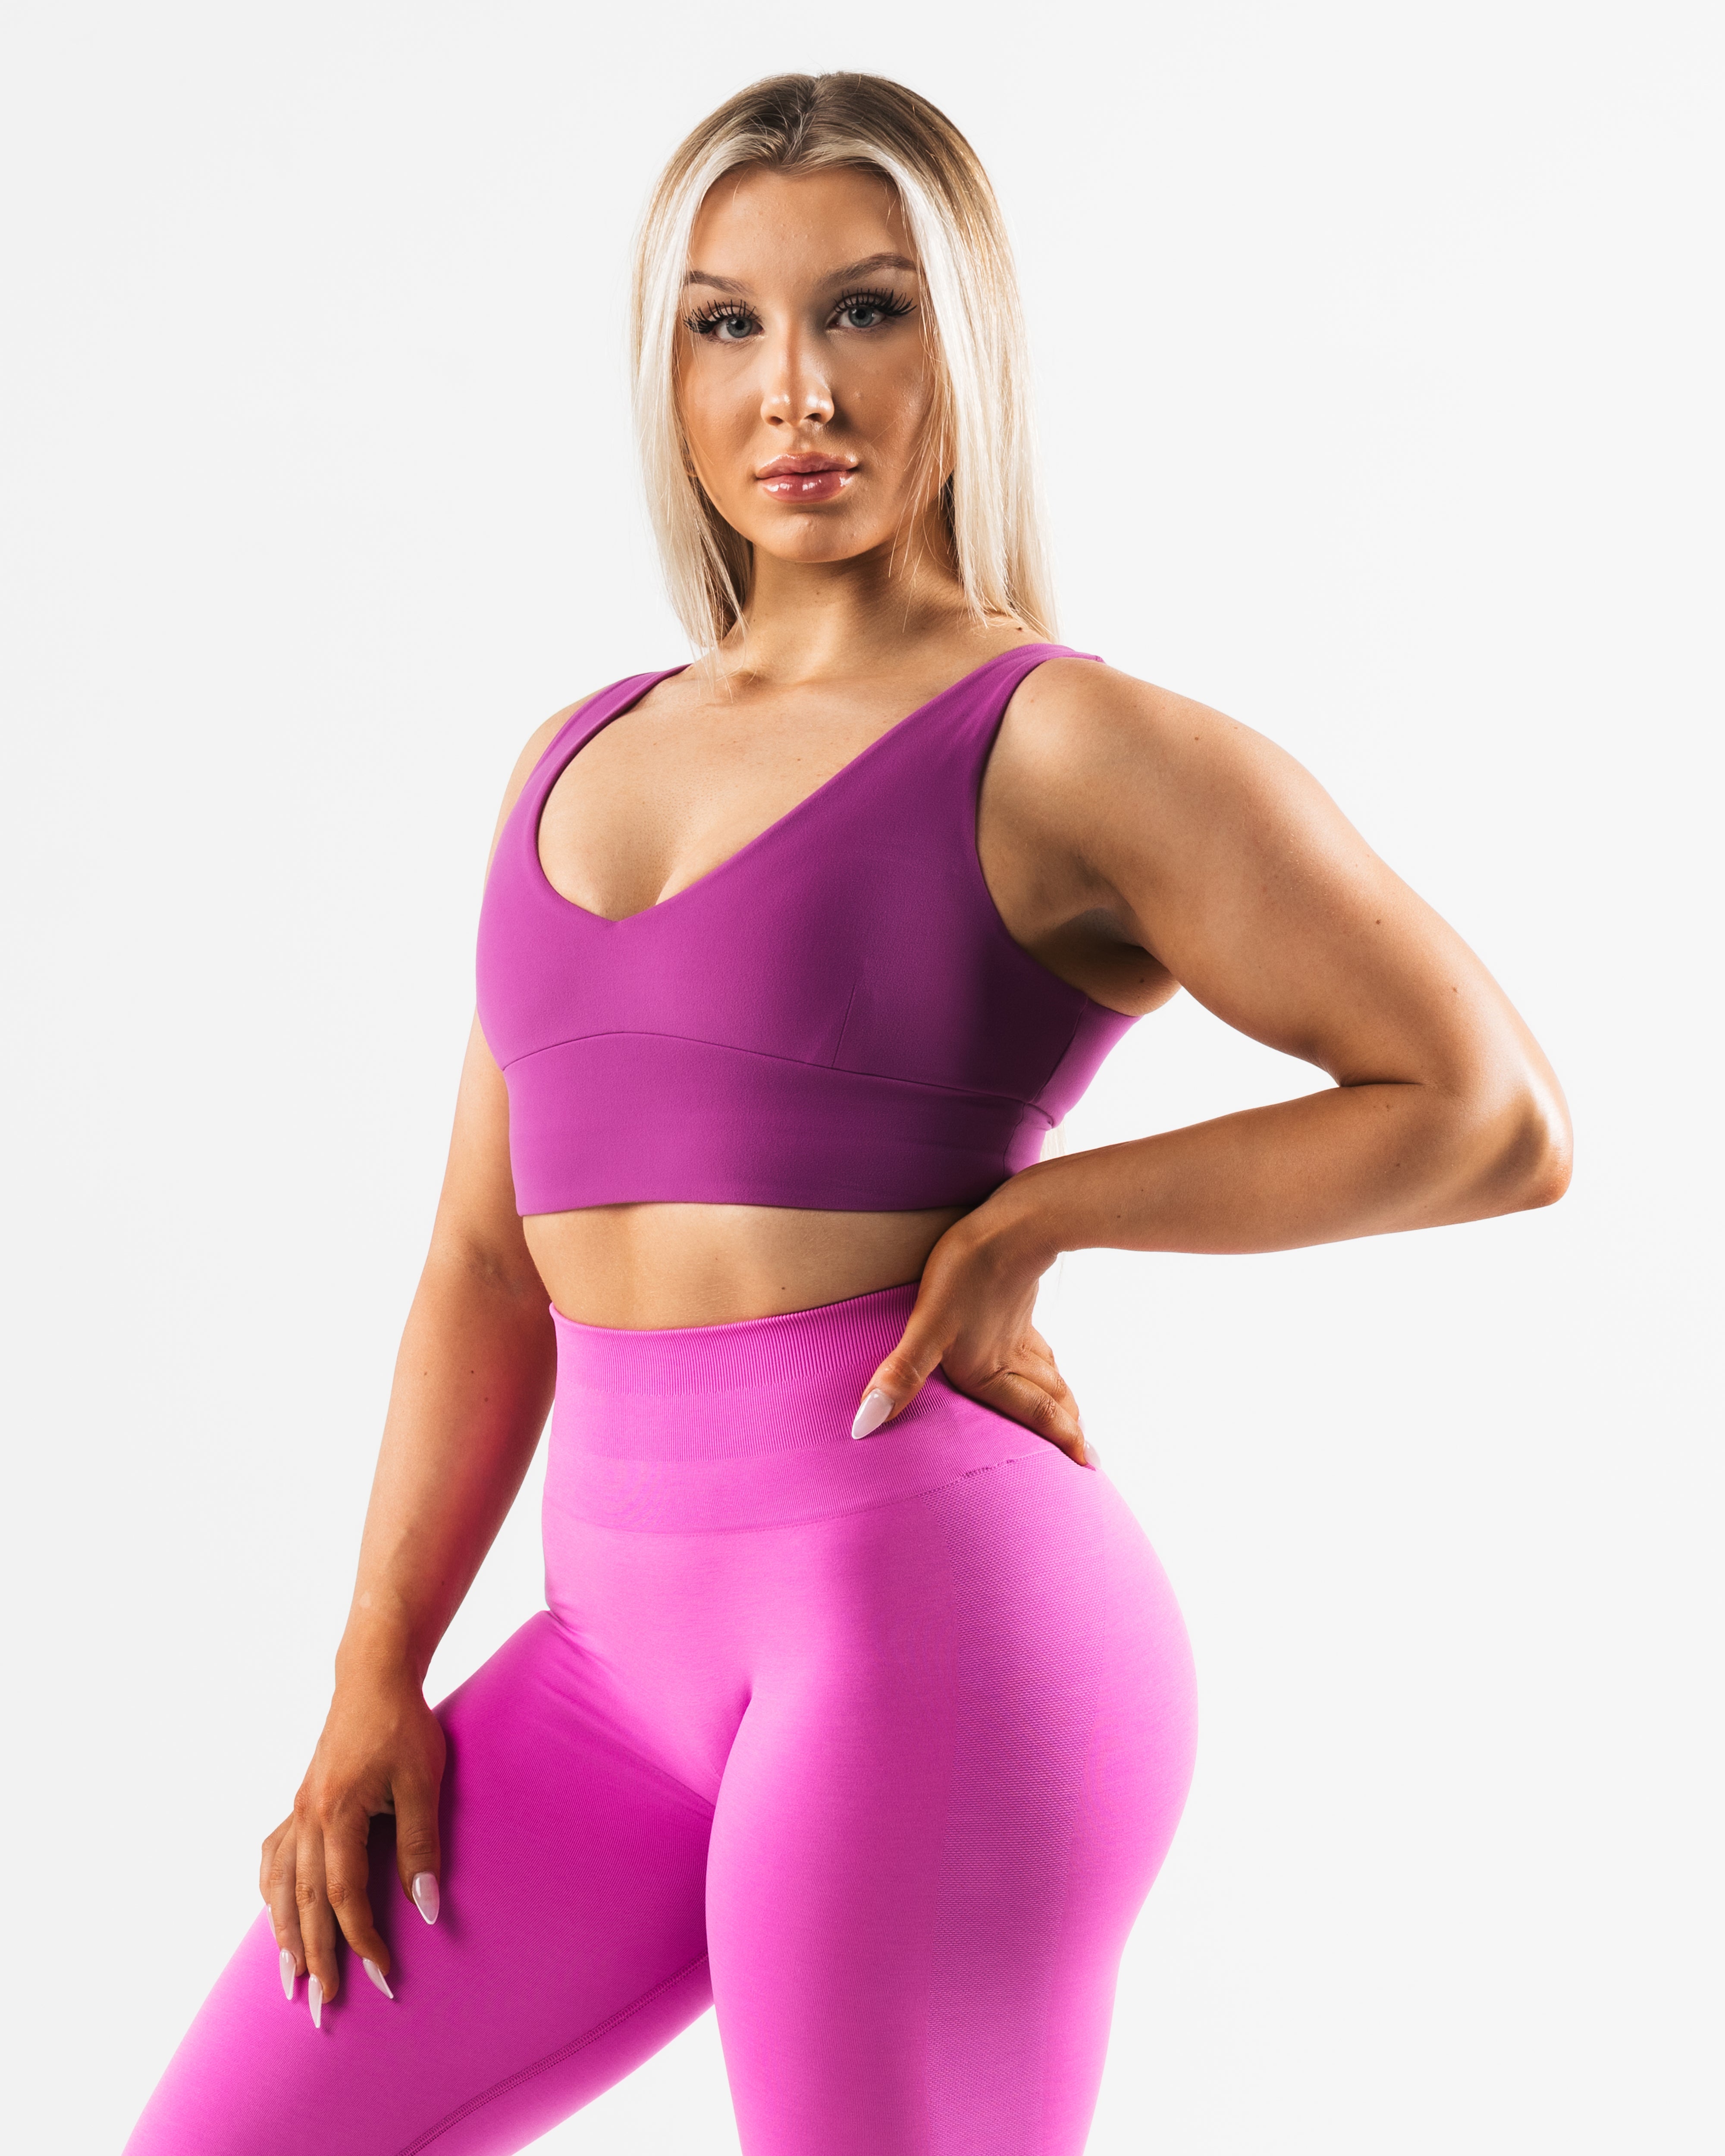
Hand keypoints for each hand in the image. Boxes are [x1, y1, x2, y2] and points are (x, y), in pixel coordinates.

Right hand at [260, 1665, 445, 2019]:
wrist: (373, 1678)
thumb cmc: (403, 1726)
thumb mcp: (423, 1782)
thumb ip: (421, 1845)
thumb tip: (427, 1909)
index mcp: (337, 1813)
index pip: (343, 1895)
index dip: (361, 1940)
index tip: (381, 1975)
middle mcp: (307, 1816)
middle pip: (304, 1902)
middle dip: (315, 1958)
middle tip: (322, 2009)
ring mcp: (298, 1810)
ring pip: (279, 1886)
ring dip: (283, 1935)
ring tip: (290, 1981)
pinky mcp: (300, 1802)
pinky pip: (274, 1857)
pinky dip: (271, 1892)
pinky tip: (274, 1913)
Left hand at [852, 1187, 1090, 1465]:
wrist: (1011, 1221)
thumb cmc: (969, 1273)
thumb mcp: (927, 1327)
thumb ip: (901, 1376)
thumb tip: (865, 1424)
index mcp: (990, 1370)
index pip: (1035, 1414)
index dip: (1060, 1441)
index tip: (1087, 1467)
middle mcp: (1009, 1355)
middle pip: (1049, 1398)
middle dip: (1067, 1426)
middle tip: (1088, 1455)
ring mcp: (1018, 1326)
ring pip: (1048, 1369)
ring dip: (1062, 1396)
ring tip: (1073, 1413)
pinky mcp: (1017, 1298)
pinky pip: (1038, 1339)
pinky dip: (1047, 1358)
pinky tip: (1041, 1351)